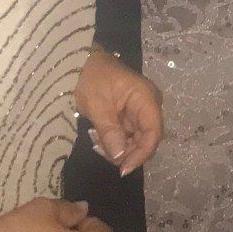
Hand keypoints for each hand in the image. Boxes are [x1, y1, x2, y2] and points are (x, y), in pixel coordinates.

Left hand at [76, 49, 163, 175]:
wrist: (79, 63)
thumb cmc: (90, 78)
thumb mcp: (97, 106)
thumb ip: (110, 132)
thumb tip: (121, 157)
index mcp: (145, 97)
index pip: (153, 131)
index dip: (142, 153)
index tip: (124, 168)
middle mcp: (148, 104)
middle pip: (146, 138)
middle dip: (126, 151)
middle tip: (101, 151)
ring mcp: (139, 110)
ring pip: (136, 139)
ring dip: (117, 147)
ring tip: (95, 140)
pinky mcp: (129, 114)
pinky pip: (127, 134)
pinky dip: (113, 140)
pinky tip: (98, 136)